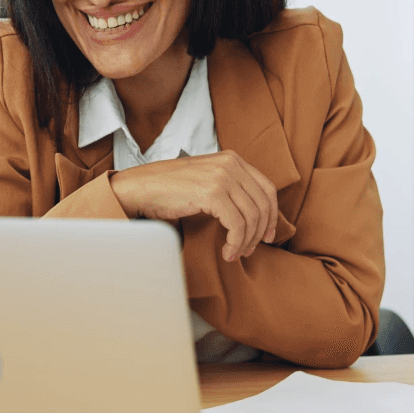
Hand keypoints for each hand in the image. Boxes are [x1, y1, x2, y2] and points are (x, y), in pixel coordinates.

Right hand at [109, 151, 278, 262]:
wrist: (140, 188)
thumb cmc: (168, 189)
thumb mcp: (206, 179)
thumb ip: (229, 186)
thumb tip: (254, 214)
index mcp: (232, 159)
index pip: (267, 188)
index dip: (272, 215)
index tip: (268, 235)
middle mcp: (230, 164)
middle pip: (263, 204)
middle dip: (260, 232)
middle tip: (250, 250)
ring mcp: (222, 177)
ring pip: (251, 217)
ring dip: (246, 242)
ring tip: (234, 253)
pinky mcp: (212, 193)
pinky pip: (237, 225)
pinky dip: (235, 243)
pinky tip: (226, 252)